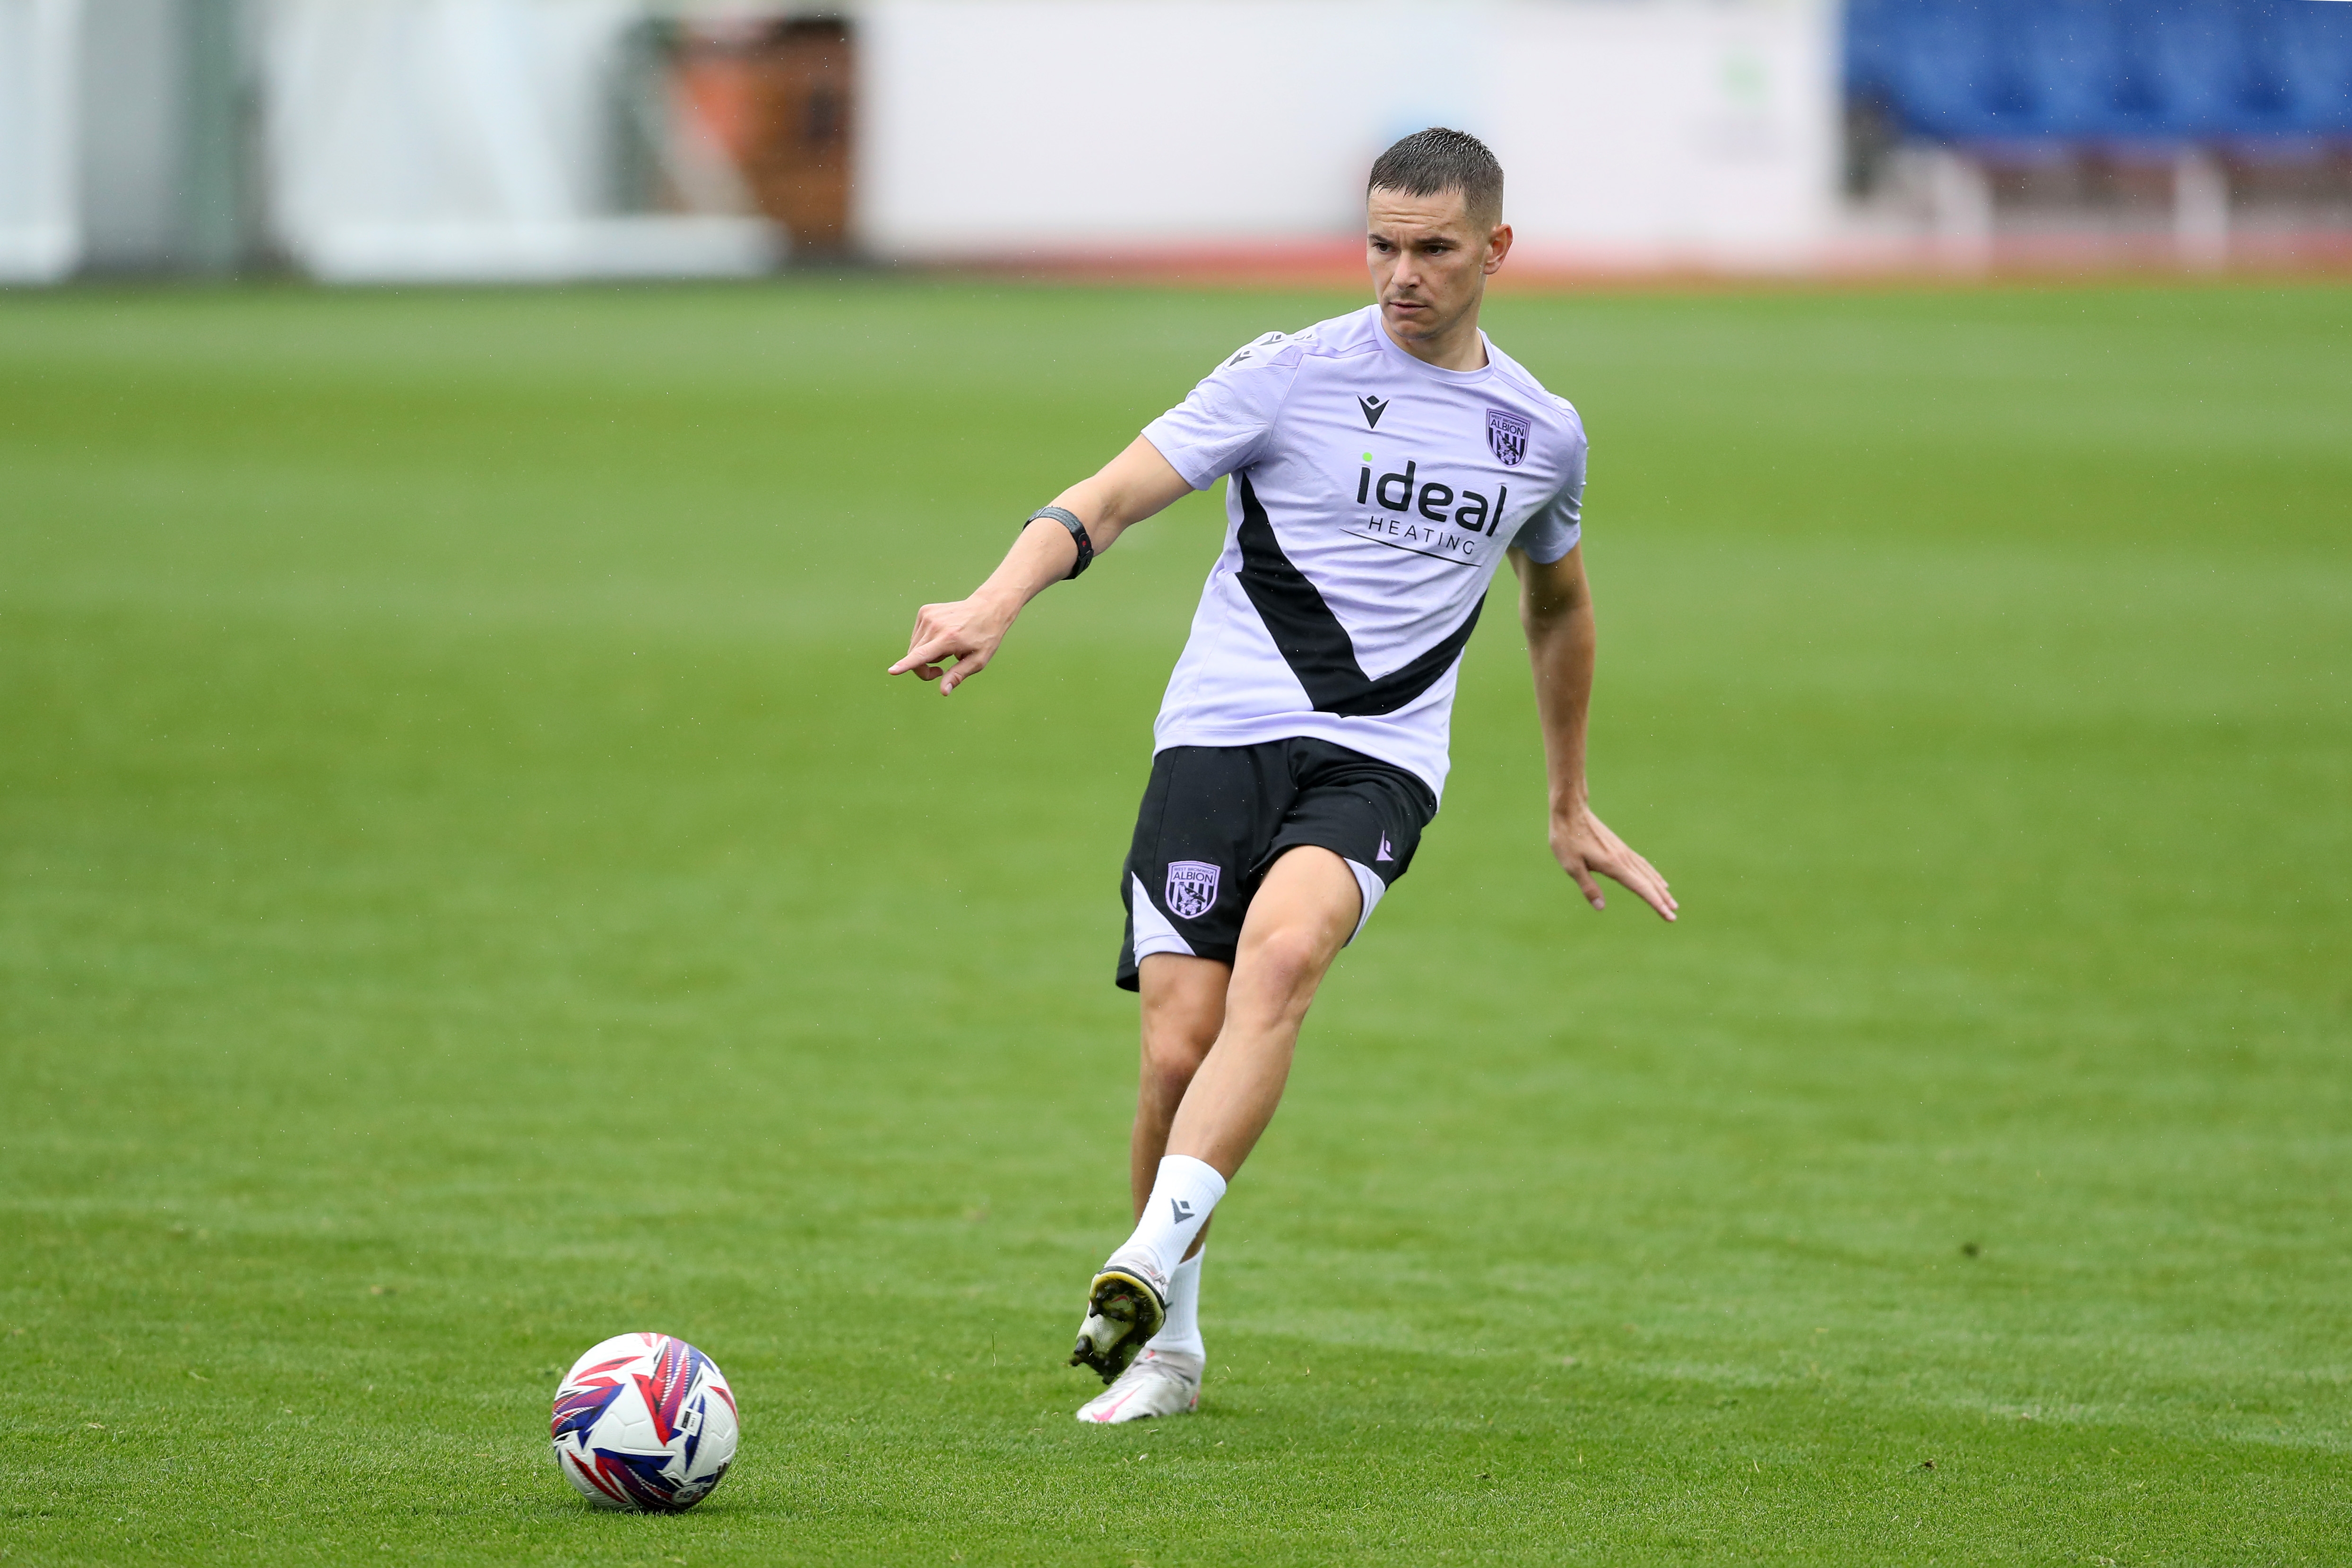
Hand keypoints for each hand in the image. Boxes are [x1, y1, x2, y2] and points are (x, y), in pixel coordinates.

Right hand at [887, 594, 1015, 694]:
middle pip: (914, 656)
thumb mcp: (978, 660)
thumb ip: (958, 675)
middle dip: (923, 668)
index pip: (922, 655)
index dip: (905, 666)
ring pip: (914, 647)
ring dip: (926, 654)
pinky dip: (926, 641)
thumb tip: (943, 691)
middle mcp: (935, 625)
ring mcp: (928, 615)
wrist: (988, 608)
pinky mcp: (925, 611)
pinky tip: (942, 636)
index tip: (892, 671)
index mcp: (949, 639)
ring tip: (947, 649)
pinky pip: (917, 635)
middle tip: (941, 672)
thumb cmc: (985, 637)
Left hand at [1550, 804, 1675, 920]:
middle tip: (1674, 914)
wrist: (1571, 810)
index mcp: (1613, 865)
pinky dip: (1653, 874)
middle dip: (1662, 899)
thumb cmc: (1567, 839)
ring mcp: (1623, 852)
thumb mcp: (1571, 866)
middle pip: (1648, 882)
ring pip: (1648, 873)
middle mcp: (1623, 859)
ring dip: (1660, 888)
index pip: (1641, 888)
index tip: (1669, 915)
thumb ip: (1588, 887)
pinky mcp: (1620, 847)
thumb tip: (1601, 908)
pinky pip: (1642, 864)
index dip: (1655, 903)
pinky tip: (1657, 880)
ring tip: (1671, 900)